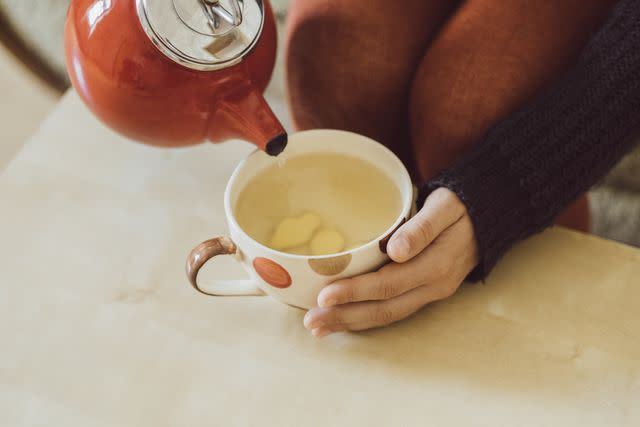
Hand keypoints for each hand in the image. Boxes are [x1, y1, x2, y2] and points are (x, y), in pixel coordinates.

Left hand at [304, 188, 479, 336]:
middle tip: (311, 321)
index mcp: (436, 265)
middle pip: (384, 309)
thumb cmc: (462, 205)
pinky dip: (366, 317)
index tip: (324, 295)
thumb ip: (421, 227)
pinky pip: (393, 310)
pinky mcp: (425, 292)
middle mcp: (433, 286)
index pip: (388, 285)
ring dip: (352, 322)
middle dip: (345, 316)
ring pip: (387, 315)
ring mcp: (430, 292)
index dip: (355, 292)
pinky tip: (345, 318)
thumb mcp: (445, 206)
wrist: (488, 217)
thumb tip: (396, 250)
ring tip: (320, 326)